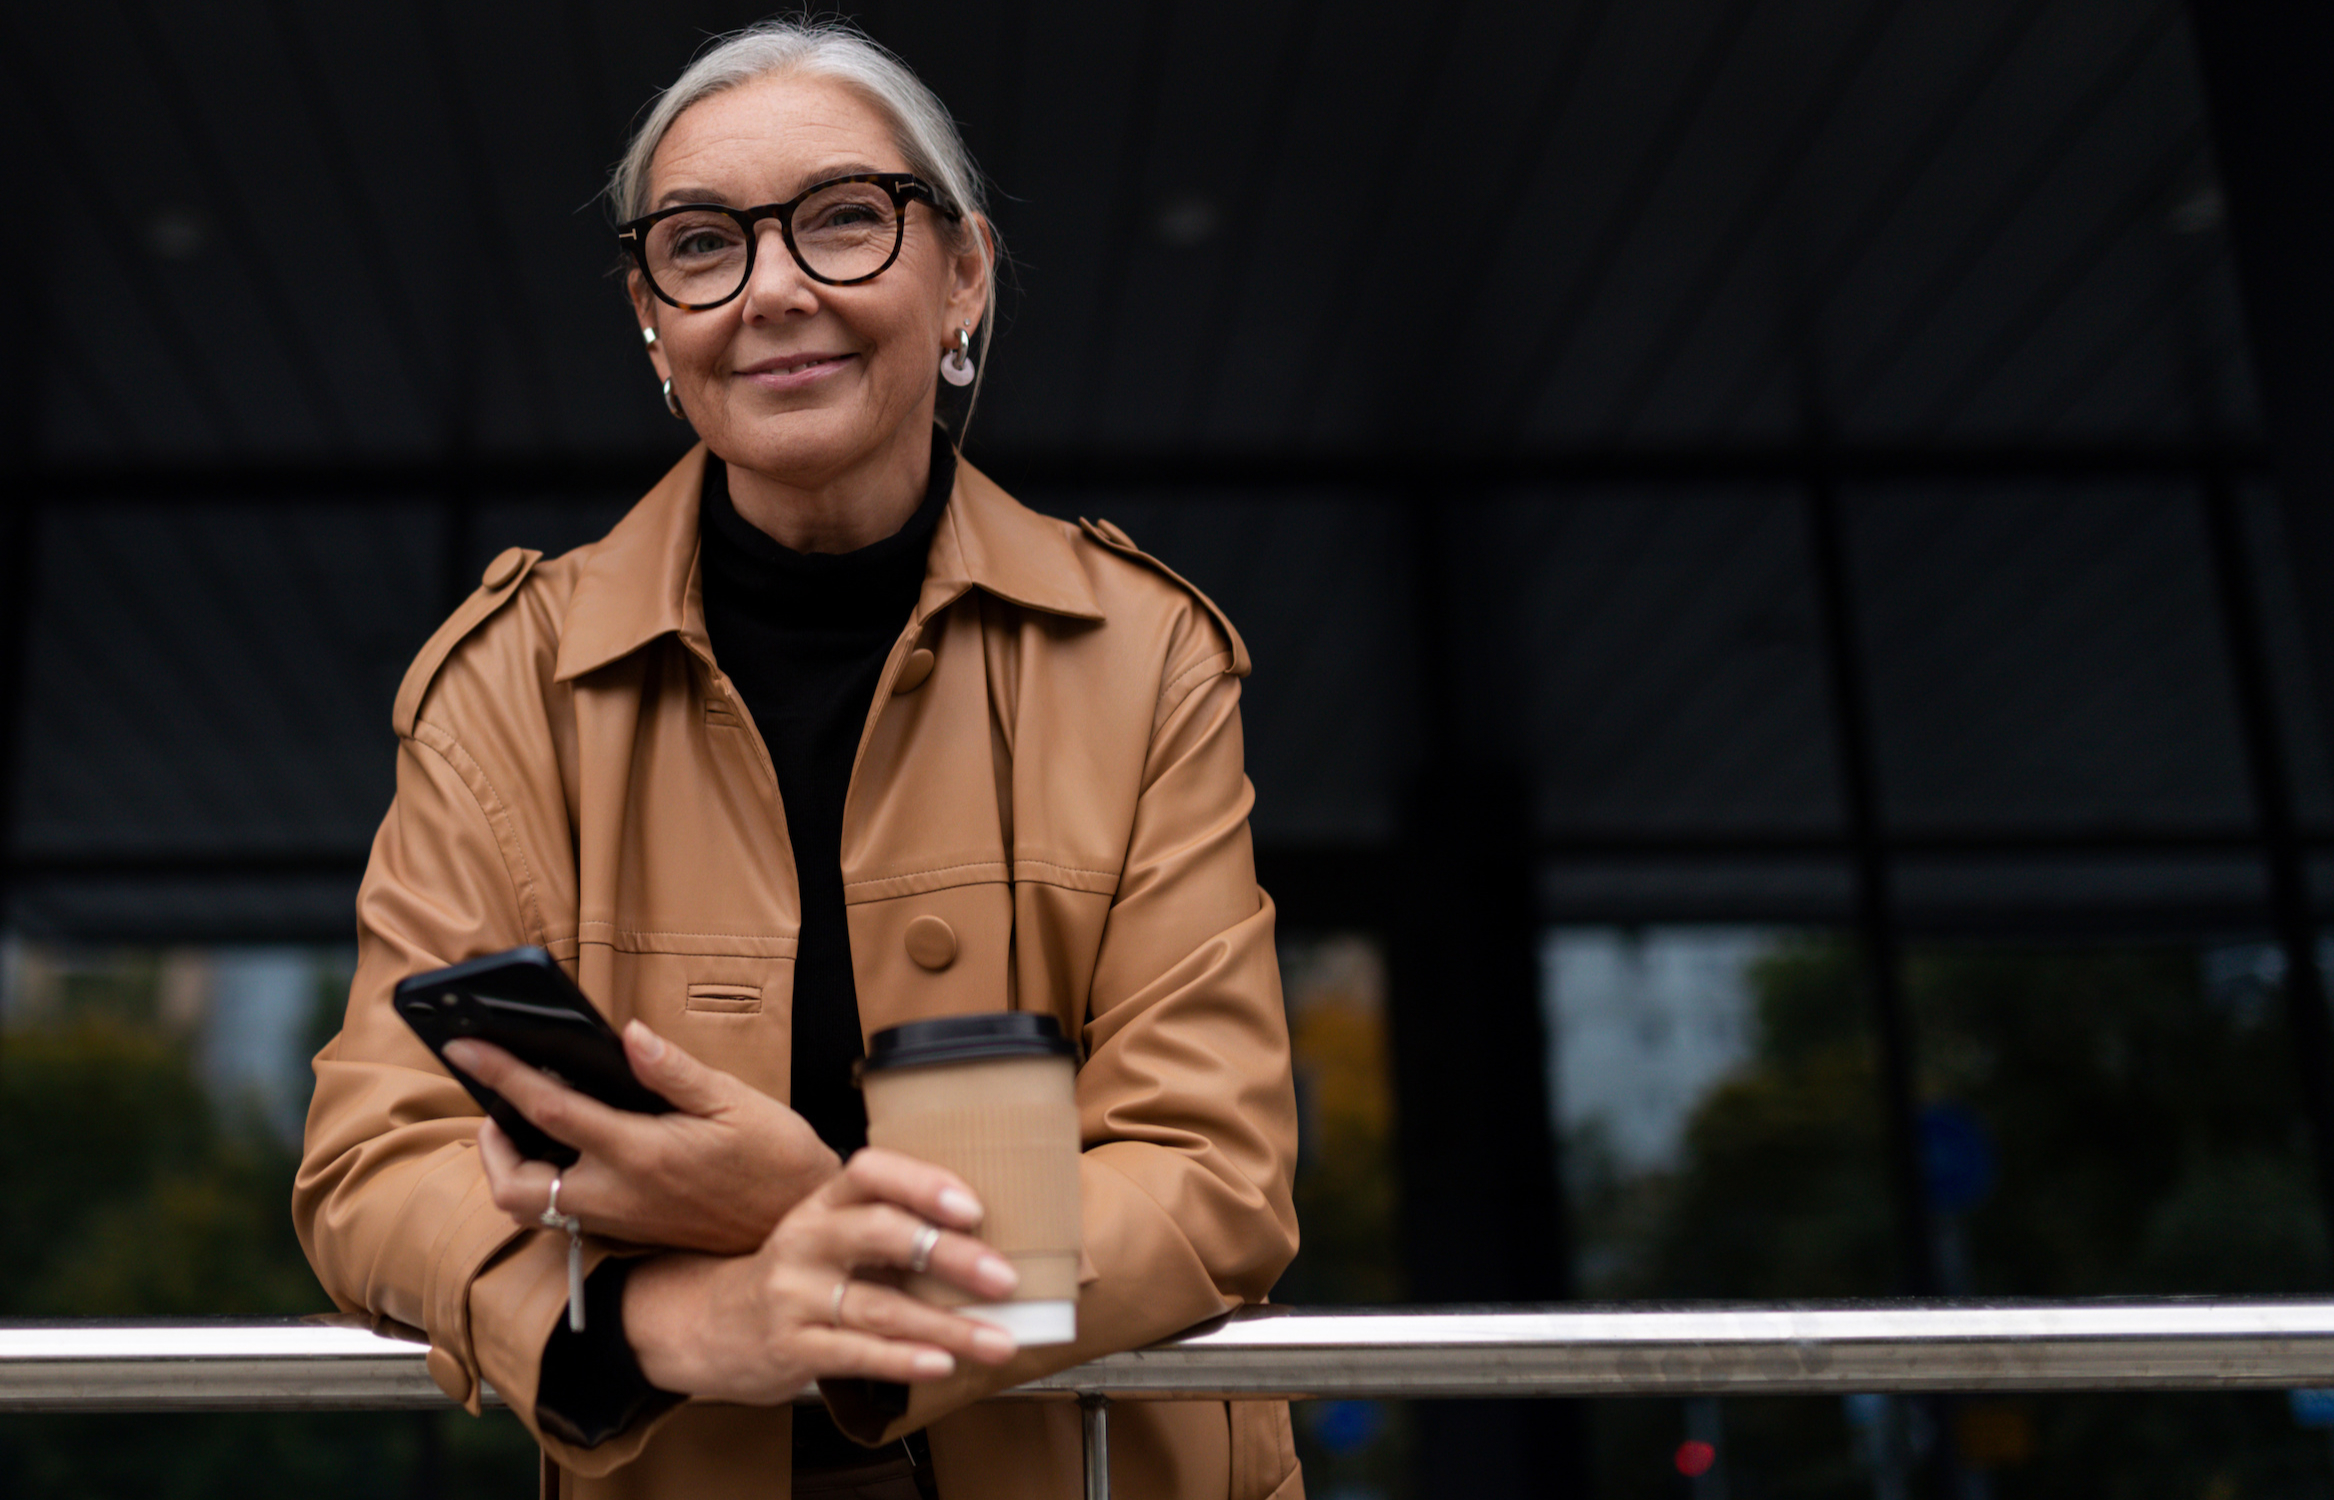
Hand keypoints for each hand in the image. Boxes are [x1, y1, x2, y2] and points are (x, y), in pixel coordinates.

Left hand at [450, 1021, 838, 1252]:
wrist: (796, 1223)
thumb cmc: (774, 1158)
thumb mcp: (734, 1101)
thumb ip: (673, 1071)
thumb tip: (628, 1037)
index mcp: (641, 1153)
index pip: (550, 1110)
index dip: (502, 1074)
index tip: (466, 1047)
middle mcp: (618, 1194)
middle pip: (515, 1185)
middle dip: (491, 1145)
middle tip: (498, 1107)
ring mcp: (619, 1219)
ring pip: (531, 1209)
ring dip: (513, 1169)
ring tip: (525, 1127)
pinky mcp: (627, 1232)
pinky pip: (561, 1216)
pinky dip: (544, 1184)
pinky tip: (565, 1151)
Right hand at [622, 1148, 1022, 1402]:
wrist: (706, 1325)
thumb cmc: (794, 1276)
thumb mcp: (827, 1234)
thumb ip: (887, 1229)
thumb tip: (985, 1241)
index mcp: (823, 1204)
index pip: (870, 1171)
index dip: (922, 1183)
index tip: (973, 1207)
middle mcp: (807, 1240)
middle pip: (882, 1234)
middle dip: (951, 1256)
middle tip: (1005, 1277)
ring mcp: (794, 1295)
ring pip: (880, 1306)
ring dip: (948, 1325)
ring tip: (998, 1340)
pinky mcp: (790, 1347)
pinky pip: (855, 1353)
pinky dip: (903, 1359)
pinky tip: (942, 1363)